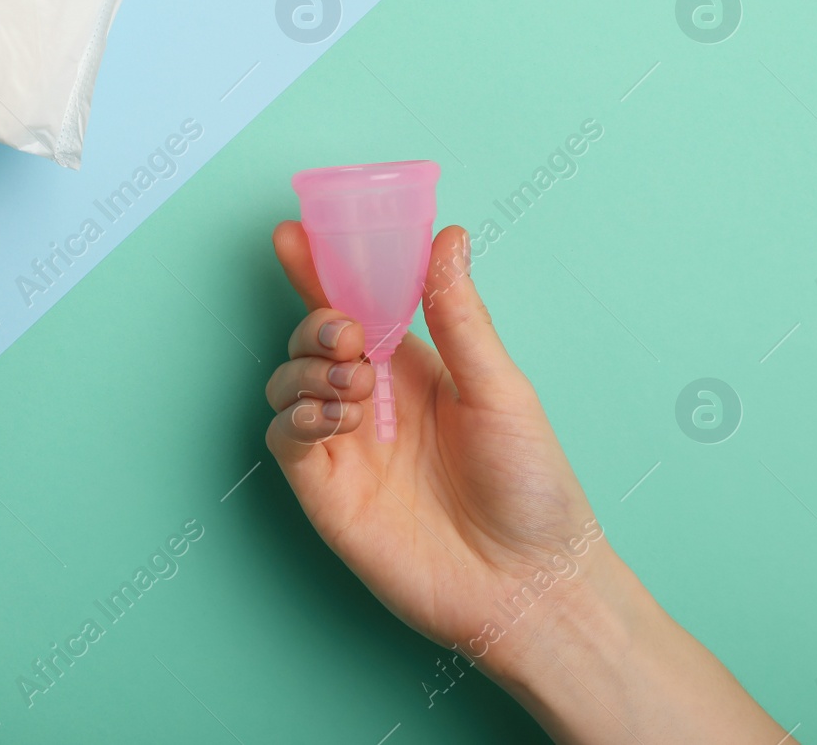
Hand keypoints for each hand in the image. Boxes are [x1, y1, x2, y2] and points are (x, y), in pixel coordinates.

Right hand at [266, 222, 604, 676]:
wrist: (530, 584)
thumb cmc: (532, 490)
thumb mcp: (501, 389)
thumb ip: (460, 316)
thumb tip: (448, 236)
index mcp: (415, 368)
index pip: (356, 303)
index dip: (320, 268)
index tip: (294, 233)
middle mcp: (372, 401)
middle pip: (313, 338)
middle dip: (316, 321)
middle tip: (349, 335)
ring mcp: (345, 445)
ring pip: (287, 382)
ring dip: (308, 368)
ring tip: (355, 386)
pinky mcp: (325, 491)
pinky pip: (284, 438)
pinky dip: (297, 416)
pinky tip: (337, 420)